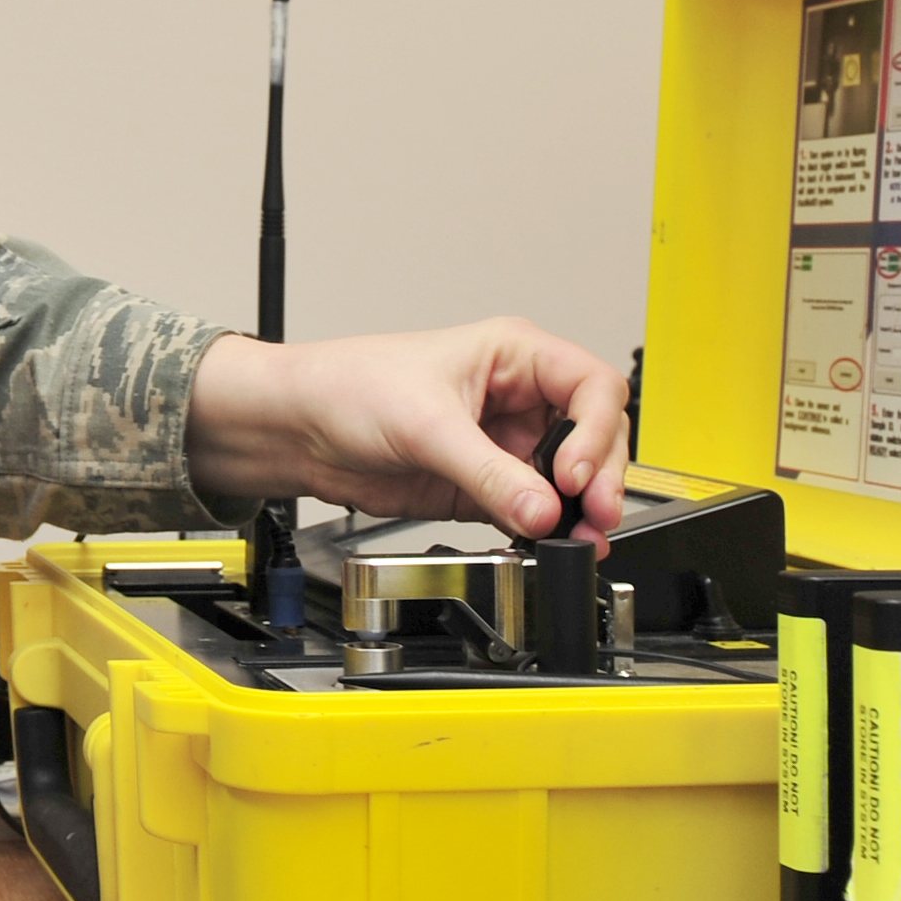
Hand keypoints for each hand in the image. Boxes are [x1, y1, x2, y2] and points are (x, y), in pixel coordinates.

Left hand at [185, 319, 630, 541]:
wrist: (299, 428)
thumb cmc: (348, 387)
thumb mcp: (425, 425)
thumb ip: (488, 472)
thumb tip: (542, 509)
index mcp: (514, 355)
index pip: (591, 387)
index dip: (596, 432)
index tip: (577, 473)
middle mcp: (518, 397)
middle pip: (593, 436)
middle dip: (601, 477)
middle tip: (593, 515)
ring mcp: (504, 445)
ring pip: (569, 480)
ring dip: (580, 511)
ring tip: (580, 538)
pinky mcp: (484, 486)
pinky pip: (532, 510)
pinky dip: (546, 530)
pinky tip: (551, 545)